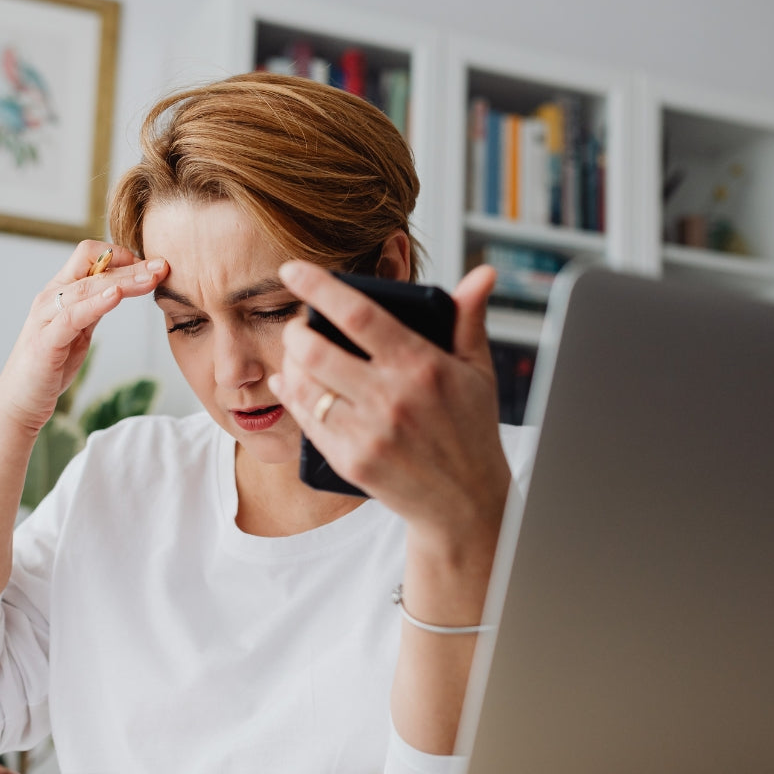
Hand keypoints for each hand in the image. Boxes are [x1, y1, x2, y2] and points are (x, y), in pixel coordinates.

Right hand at [0, 241, 167, 435]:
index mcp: (60, 292)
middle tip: (163, 265)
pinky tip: (117, 295)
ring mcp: (46, 317)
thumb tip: (121, 289)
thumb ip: (95, 308)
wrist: (21, 400)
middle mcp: (51, 298)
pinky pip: (73, 316)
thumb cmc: (51, 365)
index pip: (89, 256)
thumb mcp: (79, 330)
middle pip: (93, 267)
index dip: (122, 256)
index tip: (151, 267)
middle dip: (132, 265)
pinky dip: (97, 303)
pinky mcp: (46, 341)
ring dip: (124, 281)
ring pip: (87, 288)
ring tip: (151, 279)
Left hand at [271, 262, 511, 547]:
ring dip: (290, 364)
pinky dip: (294, 398)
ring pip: (305, 386)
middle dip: (296, 331)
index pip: (358, 314)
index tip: (293, 269)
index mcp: (422, 366)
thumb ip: (469, 320)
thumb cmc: (472, 432)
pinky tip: (294, 385)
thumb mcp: (478, 372)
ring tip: (298, 356)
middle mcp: (392, 398)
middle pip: (316, 350)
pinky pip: (308, 422)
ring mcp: (370, 433)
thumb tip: (482, 274)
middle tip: (299, 327)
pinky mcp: (353, 461)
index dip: (318, 287)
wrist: (465, 503)